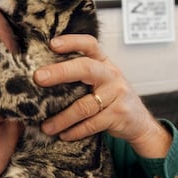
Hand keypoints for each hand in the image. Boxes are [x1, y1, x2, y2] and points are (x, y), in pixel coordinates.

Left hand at [34, 34, 171, 157]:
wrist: (139, 123)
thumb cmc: (111, 99)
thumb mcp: (100, 81)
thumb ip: (80, 76)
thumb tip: (42, 77)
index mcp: (103, 63)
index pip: (90, 45)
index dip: (72, 41)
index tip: (52, 44)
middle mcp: (111, 75)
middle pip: (85, 68)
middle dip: (59, 72)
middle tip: (38, 78)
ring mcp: (117, 94)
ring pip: (84, 106)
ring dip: (62, 118)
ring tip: (46, 127)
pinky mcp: (119, 114)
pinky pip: (92, 124)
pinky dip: (75, 131)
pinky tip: (64, 135)